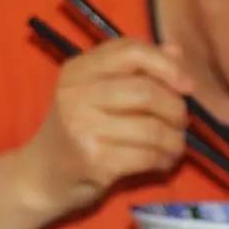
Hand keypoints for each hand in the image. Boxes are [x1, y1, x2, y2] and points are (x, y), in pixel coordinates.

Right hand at [23, 38, 190, 214]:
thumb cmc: (77, 131)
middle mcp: (76, 94)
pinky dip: (165, 159)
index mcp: (78, 69)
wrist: (41, 177)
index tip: (187, 85)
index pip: (130, 50)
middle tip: (181, 122)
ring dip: (174, 139)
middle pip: (145, 90)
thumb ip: (136, 70)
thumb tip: (176, 51)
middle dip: (175, 108)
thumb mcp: (98, 93)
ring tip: (174, 146)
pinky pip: (147, 155)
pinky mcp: (93, 160)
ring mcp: (82, 127)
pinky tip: (163, 162)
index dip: (166, 65)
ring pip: (151, 127)